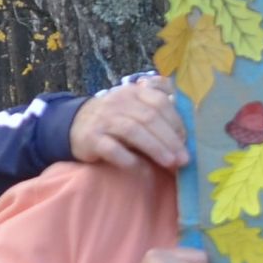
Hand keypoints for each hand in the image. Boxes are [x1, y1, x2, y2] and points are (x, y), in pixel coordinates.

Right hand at [69, 77, 189, 170]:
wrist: (76, 125)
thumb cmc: (116, 119)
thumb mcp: (136, 107)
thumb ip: (159, 112)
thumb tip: (187, 133)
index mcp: (133, 92)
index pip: (159, 102)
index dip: (176, 122)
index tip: (187, 140)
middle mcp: (118, 102)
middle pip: (148, 118)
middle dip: (170, 139)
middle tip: (184, 158)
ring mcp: (103, 119)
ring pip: (132, 131)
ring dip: (155, 148)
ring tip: (170, 163)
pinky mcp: (91, 138)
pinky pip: (112, 149)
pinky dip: (129, 159)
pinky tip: (142, 169)